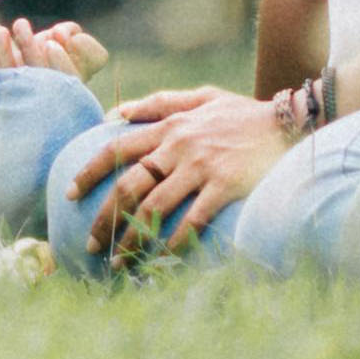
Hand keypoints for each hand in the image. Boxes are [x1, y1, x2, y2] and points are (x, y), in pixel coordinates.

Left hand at [0, 15, 106, 87]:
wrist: (18, 64)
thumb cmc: (49, 48)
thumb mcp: (65, 37)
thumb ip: (68, 33)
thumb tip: (59, 34)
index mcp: (84, 75)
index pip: (95, 59)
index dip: (82, 45)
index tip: (60, 33)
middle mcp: (66, 90)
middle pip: (67, 77)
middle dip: (58, 58)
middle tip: (47, 43)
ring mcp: (39, 93)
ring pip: (38, 75)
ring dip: (29, 46)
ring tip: (20, 24)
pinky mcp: (13, 90)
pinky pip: (9, 74)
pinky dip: (4, 52)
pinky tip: (2, 32)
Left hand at [65, 87, 292, 259]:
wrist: (290, 121)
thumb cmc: (243, 113)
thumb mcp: (202, 97)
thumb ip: (160, 103)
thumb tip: (117, 112)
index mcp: (170, 126)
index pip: (116, 148)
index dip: (89, 172)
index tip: (70, 193)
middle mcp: (179, 147)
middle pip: (128, 185)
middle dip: (104, 218)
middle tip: (90, 244)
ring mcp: (201, 167)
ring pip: (154, 207)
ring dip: (132, 238)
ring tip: (119, 262)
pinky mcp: (225, 185)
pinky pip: (191, 219)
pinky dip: (173, 242)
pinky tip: (160, 260)